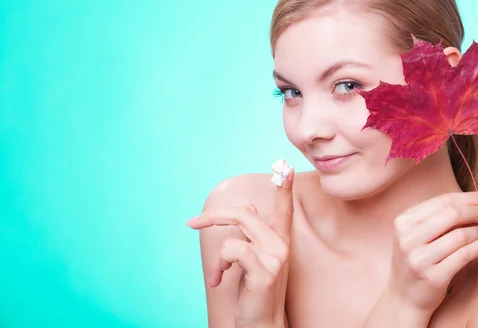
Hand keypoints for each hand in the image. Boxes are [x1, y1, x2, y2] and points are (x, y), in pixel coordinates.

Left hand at [187, 168, 294, 327]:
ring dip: (220, 257)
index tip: (285, 166)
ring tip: (221, 273)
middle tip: (192, 223)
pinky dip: (220, 265)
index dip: (284, 187)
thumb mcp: (254, 258)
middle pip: (244, 213)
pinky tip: (221, 280)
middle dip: (214, 216)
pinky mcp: (265, 271)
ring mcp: (276, 257)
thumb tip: (246, 209)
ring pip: (235, 233)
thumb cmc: (255, 291)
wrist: (262, 323)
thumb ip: (252, 232)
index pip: (284, 208)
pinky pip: (232, 250)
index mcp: (280, 240)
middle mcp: (281, 244)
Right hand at [387, 191, 477, 312]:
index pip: (441, 201)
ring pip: (460, 235)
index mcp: (403, 222)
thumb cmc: (416, 260)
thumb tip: (474, 202)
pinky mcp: (433, 277)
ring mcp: (419, 258)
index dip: (468, 197)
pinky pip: (464, 256)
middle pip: (451, 214)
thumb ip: (436, 217)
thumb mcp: (416, 234)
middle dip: (475, 211)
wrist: (404, 297)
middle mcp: (408, 238)